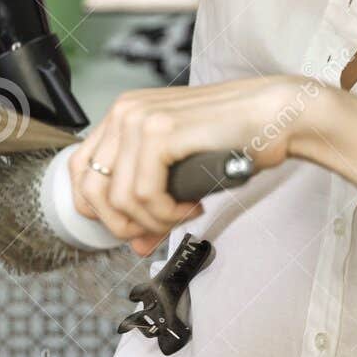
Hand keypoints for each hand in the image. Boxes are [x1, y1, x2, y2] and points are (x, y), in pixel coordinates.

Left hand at [68, 75, 325, 255]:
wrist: (276, 115)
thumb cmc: (235, 138)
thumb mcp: (181, 173)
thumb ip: (151, 204)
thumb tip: (136, 244)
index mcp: (124, 115)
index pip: (80, 171)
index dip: (99, 211)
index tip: (132, 227)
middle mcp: (124, 112)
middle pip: (91, 191)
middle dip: (122, 225)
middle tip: (156, 230)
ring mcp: (139, 119)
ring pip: (118, 199)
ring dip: (154, 220)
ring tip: (185, 212)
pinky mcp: (160, 132)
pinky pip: (144, 195)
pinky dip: (168, 213)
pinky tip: (192, 204)